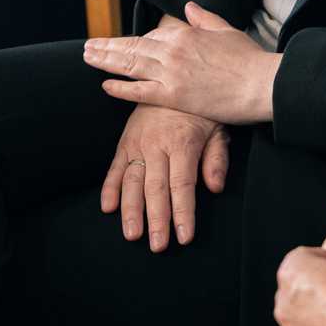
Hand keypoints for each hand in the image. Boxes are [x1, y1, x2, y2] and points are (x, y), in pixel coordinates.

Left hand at [84, 2, 280, 123]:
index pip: (152, 35)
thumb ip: (203, 17)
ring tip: (88, 58)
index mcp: (185, 33)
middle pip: (132, 46)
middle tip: (88, 46)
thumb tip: (187, 6)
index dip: (138, 41)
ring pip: (129, 64)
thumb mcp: (226, 30)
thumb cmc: (249, 59)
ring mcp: (170, 73)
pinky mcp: (173, 96)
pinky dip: (120, 88)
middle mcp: (172, 50)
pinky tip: (105, 85)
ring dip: (105, 61)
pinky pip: (139, 91)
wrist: (261, 83)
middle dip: (107, 46)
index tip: (125, 45)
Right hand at [101, 103, 229, 250]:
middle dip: (157, 219)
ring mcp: (138, 143)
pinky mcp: (124, 141)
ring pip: (132, 181)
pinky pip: (114, 167)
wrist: (171, 80)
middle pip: (156, 187)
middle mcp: (158, 144)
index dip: (183, 212)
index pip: (182, 184)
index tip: (184, 237)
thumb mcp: (217, 129)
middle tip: (157, 245)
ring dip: (131, 209)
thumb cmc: (198, 111)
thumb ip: (217, 158)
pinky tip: (107, 207)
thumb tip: (215, 187)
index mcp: (183, 143)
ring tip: (132, 234)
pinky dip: (109, 187)